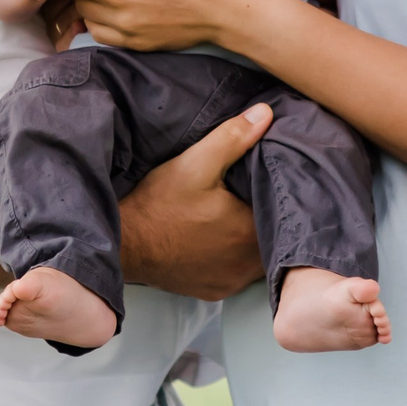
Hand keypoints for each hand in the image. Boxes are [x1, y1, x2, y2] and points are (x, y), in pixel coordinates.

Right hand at [120, 101, 269, 299]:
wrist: (123, 245)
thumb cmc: (159, 205)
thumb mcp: (195, 164)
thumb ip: (234, 138)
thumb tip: (266, 114)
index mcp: (250, 233)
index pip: (283, 212)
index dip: (279, 194)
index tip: (270, 179)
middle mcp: (247, 266)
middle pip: (273, 238)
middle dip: (267, 217)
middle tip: (253, 195)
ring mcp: (231, 282)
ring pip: (256, 258)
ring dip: (251, 240)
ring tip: (238, 215)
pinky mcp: (214, 291)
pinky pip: (236, 273)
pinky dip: (233, 258)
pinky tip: (219, 239)